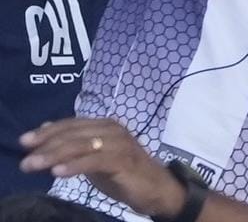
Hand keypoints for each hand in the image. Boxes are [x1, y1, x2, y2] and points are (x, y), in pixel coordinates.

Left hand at [19, 118, 183, 217]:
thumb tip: (46, 133)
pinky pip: (95, 160)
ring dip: (54, 155)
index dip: (47, 131)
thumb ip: (75, 146)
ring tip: (34, 165)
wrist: (157, 188)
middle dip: (46, 145)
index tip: (24, 141)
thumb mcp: (95, 158)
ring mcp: (119, 144)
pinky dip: (75, 165)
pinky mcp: (124, 160)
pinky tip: (57, 172)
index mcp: (105, 126)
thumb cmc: (125, 174)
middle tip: (26, 159)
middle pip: (74, 133)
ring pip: (82, 145)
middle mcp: (112, 130)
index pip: (71, 124)